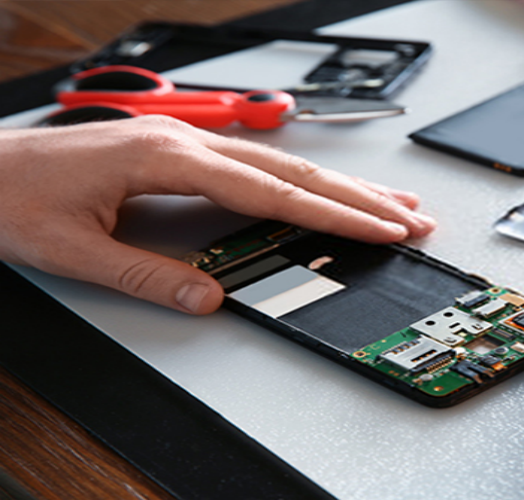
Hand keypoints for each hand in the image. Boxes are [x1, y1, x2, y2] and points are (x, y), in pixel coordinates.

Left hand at [0, 116, 435, 314]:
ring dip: (338, 185)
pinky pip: (256, 166)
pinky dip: (299, 181)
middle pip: (292, 171)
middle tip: (411, 215)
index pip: (271, 192)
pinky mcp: (179, 151)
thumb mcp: (75, 250)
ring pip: (280, 164)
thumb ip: (148, 275)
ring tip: (389, 201)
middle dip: (358, 196)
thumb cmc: (14, 199)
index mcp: (167, 161)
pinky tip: (321, 189)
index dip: (333, 212)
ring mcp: (185, 142)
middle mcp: (185, 144)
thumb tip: (210, 299)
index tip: (381, 227)